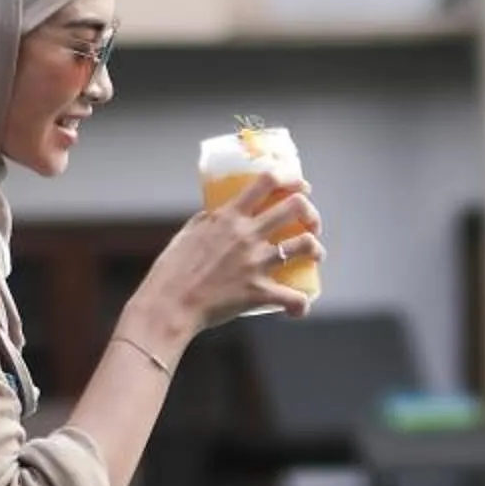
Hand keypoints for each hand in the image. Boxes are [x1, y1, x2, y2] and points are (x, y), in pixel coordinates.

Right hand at [136, 171, 324, 340]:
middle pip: (296, 207)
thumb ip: (210, 220)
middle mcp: (247, 235)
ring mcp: (256, 262)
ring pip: (305, 245)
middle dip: (311, 213)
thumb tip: (221, 213)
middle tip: (311, 223)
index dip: (291, 178)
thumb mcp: (188, 233)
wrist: (168, 306)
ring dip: (316, 249)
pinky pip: (294, 297)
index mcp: (229, 217)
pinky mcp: (259, 291)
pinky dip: (300, 304)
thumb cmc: (171, 271)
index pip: (266, 182)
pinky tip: (299, 307)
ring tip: (315, 254)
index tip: (300, 186)